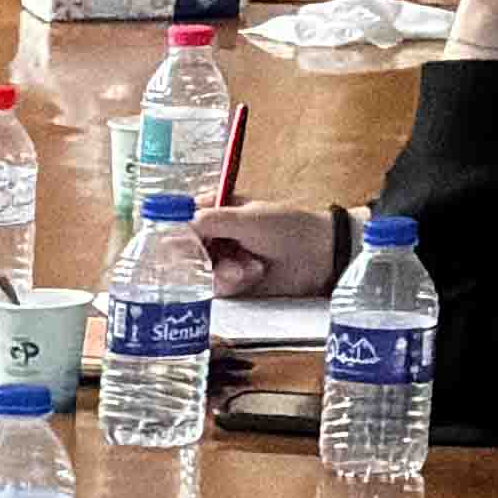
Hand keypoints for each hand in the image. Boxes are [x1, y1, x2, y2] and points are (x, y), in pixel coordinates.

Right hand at [189, 198, 341, 292]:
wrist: (320, 256)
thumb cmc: (289, 227)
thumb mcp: (247, 218)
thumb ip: (210, 221)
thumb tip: (177, 225)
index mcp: (217, 210)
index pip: (182, 219)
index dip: (177, 231)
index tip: (180, 241)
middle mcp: (216, 235)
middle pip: (185, 250)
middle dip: (201, 258)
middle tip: (210, 260)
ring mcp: (224, 259)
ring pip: (199, 272)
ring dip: (222, 272)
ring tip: (246, 269)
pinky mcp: (233, 283)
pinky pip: (215, 288)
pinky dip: (232, 283)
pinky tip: (252, 274)